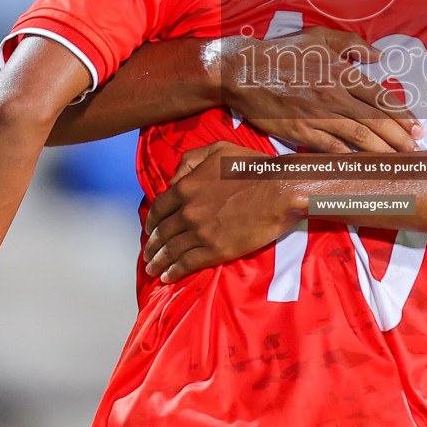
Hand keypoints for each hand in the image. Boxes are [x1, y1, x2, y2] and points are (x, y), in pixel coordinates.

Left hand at [143, 141, 302, 282]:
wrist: (278, 190)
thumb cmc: (252, 167)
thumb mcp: (218, 150)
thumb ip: (191, 160)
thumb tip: (175, 178)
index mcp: (186, 187)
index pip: (159, 208)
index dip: (151, 221)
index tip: (149, 230)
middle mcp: (188, 211)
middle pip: (162, 232)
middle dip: (152, 246)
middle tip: (148, 255)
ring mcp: (201, 232)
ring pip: (172, 250)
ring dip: (159, 262)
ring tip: (153, 269)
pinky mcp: (216, 250)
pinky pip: (188, 263)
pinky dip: (175, 271)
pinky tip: (168, 276)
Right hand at [220, 27, 422, 152]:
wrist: (244, 71)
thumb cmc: (282, 52)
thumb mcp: (319, 37)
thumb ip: (352, 43)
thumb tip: (378, 55)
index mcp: (342, 72)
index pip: (382, 97)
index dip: (403, 114)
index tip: (416, 128)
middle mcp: (335, 94)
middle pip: (377, 120)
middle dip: (401, 138)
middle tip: (416, 151)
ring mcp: (318, 115)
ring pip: (360, 137)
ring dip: (383, 151)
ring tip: (399, 162)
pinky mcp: (301, 131)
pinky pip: (332, 149)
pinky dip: (351, 159)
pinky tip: (365, 168)